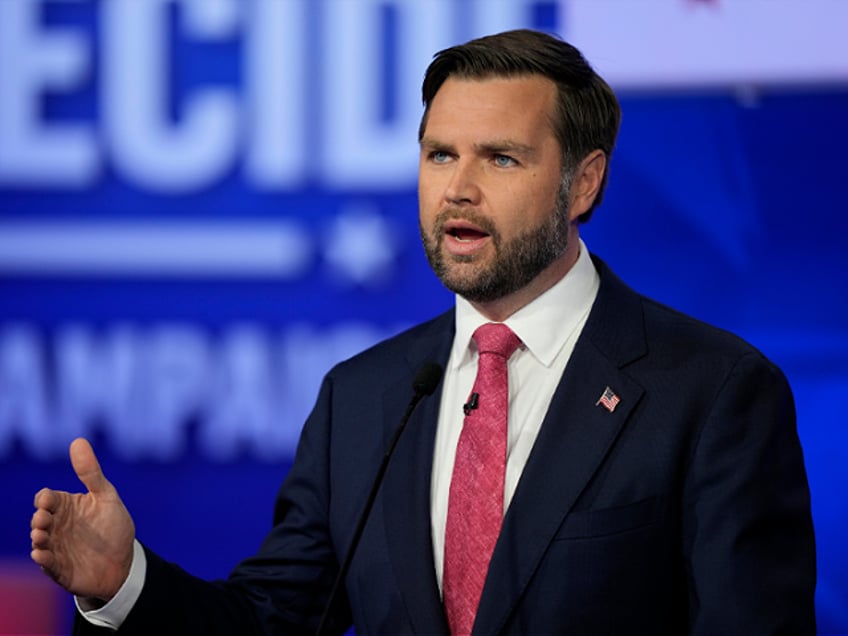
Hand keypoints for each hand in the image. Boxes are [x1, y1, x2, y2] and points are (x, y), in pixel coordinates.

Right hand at [30, 438, 135, 601]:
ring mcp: (57, 548)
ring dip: (38, 539)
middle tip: (44, 520)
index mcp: (66, 507)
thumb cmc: (114, 527)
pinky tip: (42, 555)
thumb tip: (78, 440)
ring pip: (39, 542)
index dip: (45, 500)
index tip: (48, 501)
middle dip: (39, 519)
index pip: (47, 499)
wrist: (125, 562)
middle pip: (39, 519)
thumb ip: (91, 472)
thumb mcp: (106, 496)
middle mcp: (57, 527)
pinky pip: (47, 565)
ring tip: (40, 536)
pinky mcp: (60, 569)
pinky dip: (43, 560)